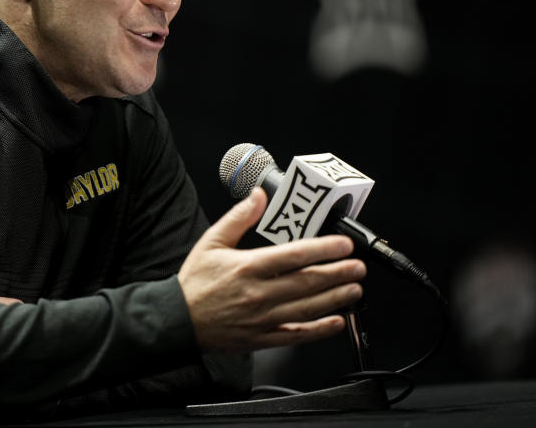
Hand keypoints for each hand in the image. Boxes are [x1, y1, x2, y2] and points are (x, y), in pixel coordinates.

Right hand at [178, 187, 365, 352]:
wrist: (177, 320)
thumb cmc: (195, 282)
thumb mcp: (211, 241)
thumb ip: (238, 218)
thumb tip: (258, 196)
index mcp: (248, 267)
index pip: (294, 256)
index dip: (323, 250)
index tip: (342, 245)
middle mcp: (258, 294)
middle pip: (308, 283)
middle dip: (338, 273)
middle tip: (358, 266)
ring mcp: (262, 318)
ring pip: (308, 308)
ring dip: (336, 298)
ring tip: (354, 289)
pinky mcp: (262, 338)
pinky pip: (297, 335)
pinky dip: (319, 330)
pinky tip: (336, 322)